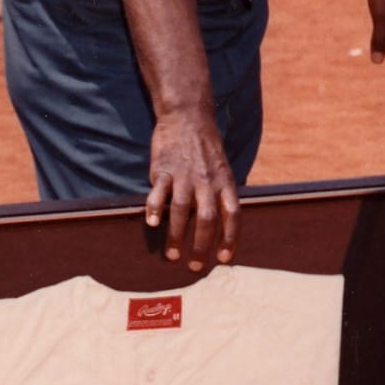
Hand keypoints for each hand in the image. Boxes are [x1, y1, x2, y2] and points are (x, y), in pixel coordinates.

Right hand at [143, 108, 240, 269]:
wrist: (187, 118)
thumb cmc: (206, 150)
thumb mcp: (222, 170)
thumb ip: (222, 195)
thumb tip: (224, 226)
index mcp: (225, 182)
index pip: (233, 214)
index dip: (230, 237)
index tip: (224, 258)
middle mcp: (206, 181)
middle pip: (208, 218)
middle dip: (201, 244)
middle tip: (195, 266)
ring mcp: (184, 175)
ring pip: (182, 210)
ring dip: (176, 235)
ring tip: (172, 255)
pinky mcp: (164, 169)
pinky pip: (159, 192)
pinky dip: (155, 208)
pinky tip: (152, 223)